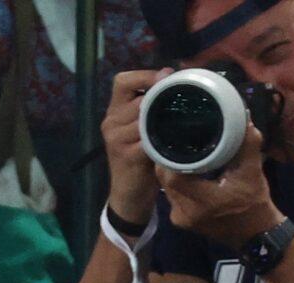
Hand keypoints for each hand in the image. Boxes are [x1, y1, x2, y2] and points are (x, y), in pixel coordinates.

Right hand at [102, 67, 170, 223]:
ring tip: (182, 116)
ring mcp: (115, 139)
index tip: (167, 77)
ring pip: (142, 116)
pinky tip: (175, 137)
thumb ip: (152, 109)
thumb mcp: (143, 130)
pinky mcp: (126, 155)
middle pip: (136, 98)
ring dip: (162, 116)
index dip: (144, 75)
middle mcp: (111, 122)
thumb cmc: (140, 161)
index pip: (122, 81)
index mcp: (114, 112)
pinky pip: (147, 138)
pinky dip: (162, 137)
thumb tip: (175, 78)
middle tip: (183, 96)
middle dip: (160, 96)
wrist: (129, 197)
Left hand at [155, 125, 281, 246]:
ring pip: (165, 187)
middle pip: (165, 180)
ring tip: (179, 151)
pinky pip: (170, 195)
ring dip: (170, 170)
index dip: (169, 157)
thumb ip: (248, 144)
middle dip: (168, 159)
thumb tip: (243, 118)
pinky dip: (175, 181)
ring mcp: (180, 219)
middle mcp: (186, 213)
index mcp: (204, 202)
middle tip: (176, 140)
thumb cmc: (255, 204)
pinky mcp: (180, 221)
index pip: (172, 176)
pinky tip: (183, 169)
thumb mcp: (254, 172)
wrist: (255, 235)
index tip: (175, 137)